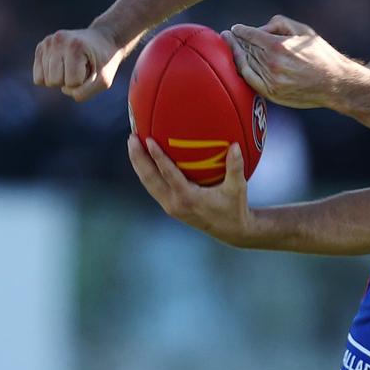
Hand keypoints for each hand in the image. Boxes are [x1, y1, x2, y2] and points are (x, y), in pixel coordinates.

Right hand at [32, 26, 125, 100]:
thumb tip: (64, 90)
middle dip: (70, 80)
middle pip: (54, 82)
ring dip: (61, 78)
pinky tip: (63, 64)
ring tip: (74, 64)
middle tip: (82, 66)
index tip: (91, 67)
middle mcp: (58, 41)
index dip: (84, 81)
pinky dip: (51, 77)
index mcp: (75, 46)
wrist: (103, 39)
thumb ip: (86, 92)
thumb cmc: (104, 61)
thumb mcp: (104, 79)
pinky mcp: (40, 47)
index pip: (72, 82)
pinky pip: (38, 78)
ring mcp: (47, 43)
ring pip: (44, 81)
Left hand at [127, 134, 256, 246]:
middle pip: (149, 178)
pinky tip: (144, 161)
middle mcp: (174, 202)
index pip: (168, 174)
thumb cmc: (233, 208)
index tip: (148, 140)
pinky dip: (146, 173)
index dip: (157, 156)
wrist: (230, 230)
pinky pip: (153, 187)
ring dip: (138, 165)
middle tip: (132, 138)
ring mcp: (170, 206)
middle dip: (138, 158)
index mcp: (188, 197)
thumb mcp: (237, 188)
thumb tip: (235, 145)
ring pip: (148, 183)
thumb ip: (235, 167)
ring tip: (132, 146)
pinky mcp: (170, 207)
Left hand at [223, 15, 360, 108]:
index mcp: (279, 46)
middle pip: (245, 48)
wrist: (334, 83)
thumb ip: (280, 23)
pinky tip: (238, 63)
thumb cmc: (321, 55)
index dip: (240, 31)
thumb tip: (260, 28)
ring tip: (230, 47)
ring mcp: (271, 80)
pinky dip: (241, 69)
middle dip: (235, 41)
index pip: (250, 35)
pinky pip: (249, 79)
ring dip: (236, 54)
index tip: (235, 29)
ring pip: (245, 63)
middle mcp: (272, 63)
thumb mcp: (304, 31)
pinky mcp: (271, 93)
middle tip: (226, 36)